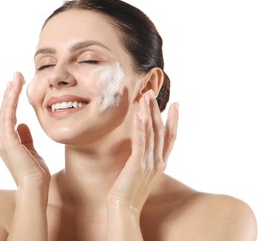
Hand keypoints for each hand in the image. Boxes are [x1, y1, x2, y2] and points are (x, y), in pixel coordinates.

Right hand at [0, 72, 49, 189]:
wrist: (35, 187)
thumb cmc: (36, 172)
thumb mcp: (32, 150)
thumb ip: (26, 137)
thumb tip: (23, 124)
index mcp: (9, 141)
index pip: (10, 115)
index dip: (13, 99)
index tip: (18, 85)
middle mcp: (3, 139)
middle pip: (6, 110)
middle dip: (11, 91)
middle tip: (16, 75)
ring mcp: (4, 140)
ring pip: (6, 110)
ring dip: (11, 92)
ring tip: (16, 77)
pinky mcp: (8, 141)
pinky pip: (9, 116)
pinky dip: (11, 102)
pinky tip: (15, 89)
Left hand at [106, 89, 178, 212]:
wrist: (125, 209)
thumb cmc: (130, 191)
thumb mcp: (143, 173)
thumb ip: (146, 159)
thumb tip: (143, 145)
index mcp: (161, 163)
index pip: (171, 137)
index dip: (174, 120)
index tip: (176, 104)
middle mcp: (159, 161)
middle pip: (161, 130)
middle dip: (157, 110)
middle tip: (152, 92)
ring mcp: (150, 163)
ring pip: (152, 132)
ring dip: (149, 112)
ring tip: (146, 96)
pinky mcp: (137, 164)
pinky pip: (140, 141)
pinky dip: (140, 125)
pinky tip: (138, 113)